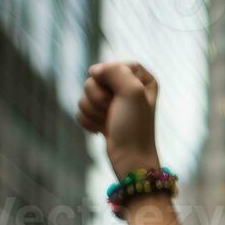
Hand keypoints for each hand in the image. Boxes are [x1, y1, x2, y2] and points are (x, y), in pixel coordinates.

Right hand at [76, 61, 160, 177]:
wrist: (129, 160)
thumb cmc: (135, 128)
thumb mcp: (132, 92)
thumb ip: (115, 71)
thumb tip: (94, 70)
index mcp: (143, 80)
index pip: (117, 64)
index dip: (113, 79)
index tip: (121, 94)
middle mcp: (128, 89)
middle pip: (97, 77)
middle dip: (99, 96)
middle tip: (113, 111)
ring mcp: (112, 103)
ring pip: (86, 93)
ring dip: (93, 110)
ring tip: (108, 122)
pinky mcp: (100, 116)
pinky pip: (81, 109)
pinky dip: (88, 121)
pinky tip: (101, 130)